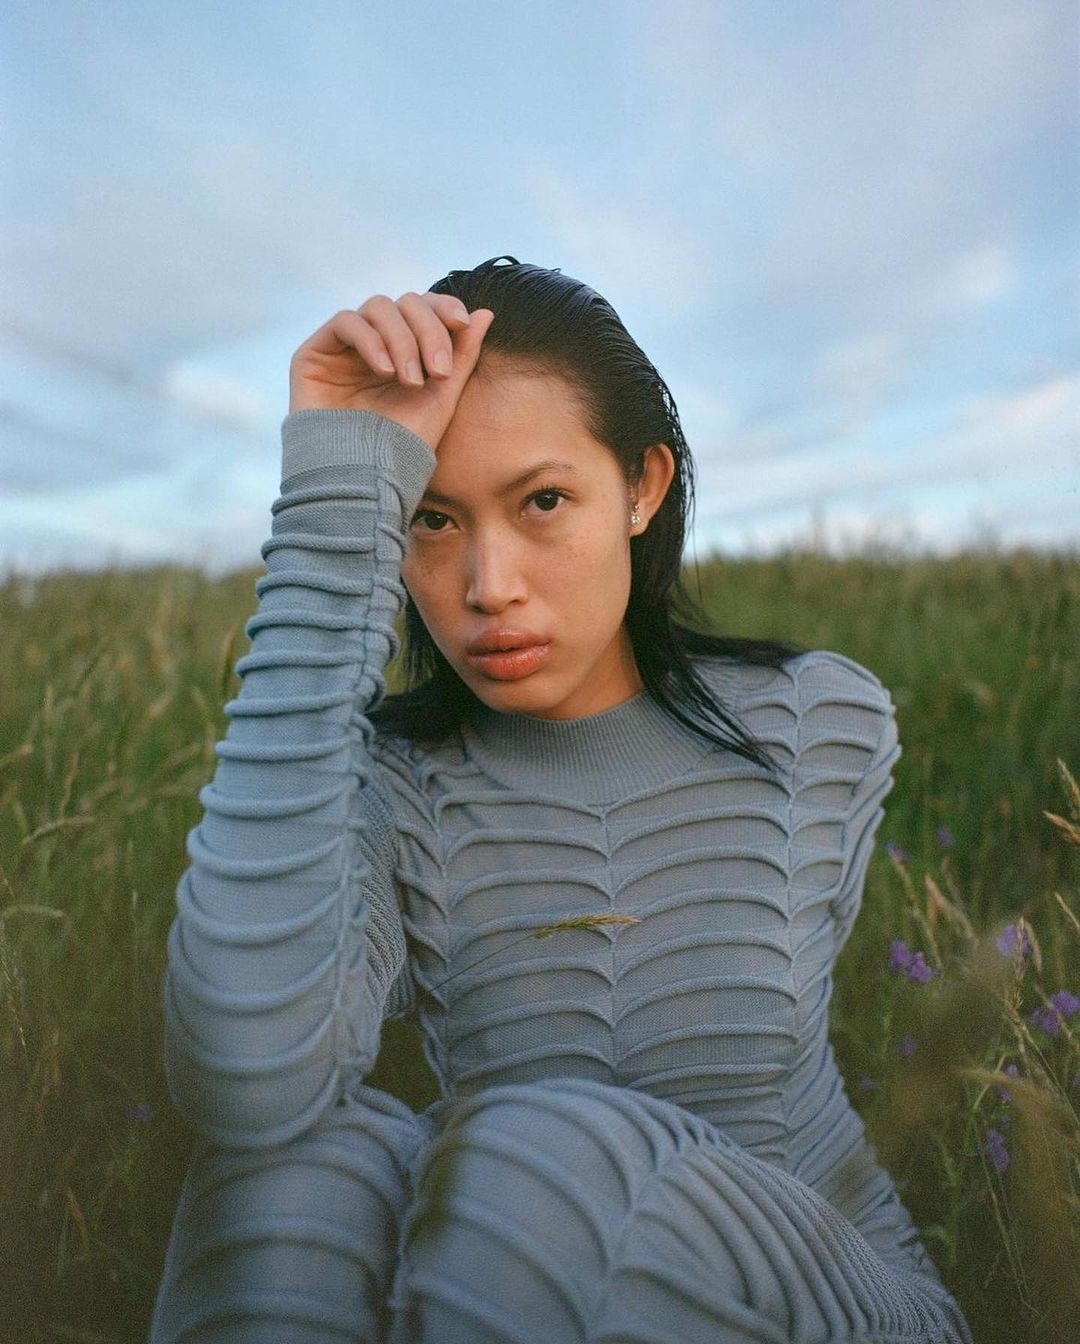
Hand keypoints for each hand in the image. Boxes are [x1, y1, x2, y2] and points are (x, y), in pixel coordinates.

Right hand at [288, 292, 494, 449]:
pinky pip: (345, 322)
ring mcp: (344, 348)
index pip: (424, 308)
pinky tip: (385, 371)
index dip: (443, 306)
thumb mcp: (442, 397)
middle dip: (428, 330)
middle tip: (438, 370)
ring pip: (378, 307)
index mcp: (405, 350)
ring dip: (402, 339)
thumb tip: (485, 313)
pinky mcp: (314, 354)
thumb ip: (462, 355)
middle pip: (405, 303)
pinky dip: (371, 340)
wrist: (363, 478)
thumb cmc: (402, 445)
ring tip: (410, 381)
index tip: (462, 323)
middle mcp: (375, 344)